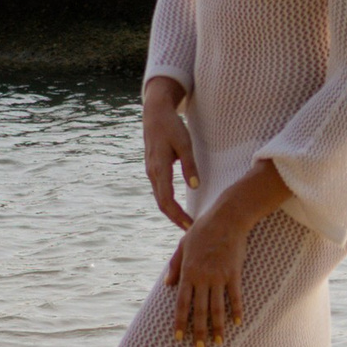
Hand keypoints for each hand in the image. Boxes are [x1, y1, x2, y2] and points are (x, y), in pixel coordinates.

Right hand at [143, 87, 198, 226]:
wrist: (155, 113)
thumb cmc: (171, 127)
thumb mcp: (184, 144)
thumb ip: (189, 165)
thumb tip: (195, 187)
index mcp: (159, 168)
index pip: (167, 200)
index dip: (178, 216)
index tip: (190, 227)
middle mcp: (152, 173)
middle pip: (162, 204)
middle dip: (175, 219)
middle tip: (190, 232)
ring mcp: (151, 172)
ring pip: (159, 198)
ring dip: (171, 213)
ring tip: (186, 223)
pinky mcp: (153, 170)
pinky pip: (160, 191)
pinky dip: (168, 203)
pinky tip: (178, 208)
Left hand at [166, 201, 251, 346]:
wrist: (226, 218)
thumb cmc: (202, 230)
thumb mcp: (182, 245)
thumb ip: (174, 266)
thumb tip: (167, 285)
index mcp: (188, 272)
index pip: (182, 303)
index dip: (181, 322)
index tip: (179, 338)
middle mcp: (203, 278)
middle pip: (200, 310)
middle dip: (199, 331)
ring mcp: (219, 277)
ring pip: (218, 308)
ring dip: (218, 327)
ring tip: (218, 343)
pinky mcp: (234, 273)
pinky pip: (236, 296)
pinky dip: (237, 311)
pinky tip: (237, 324)